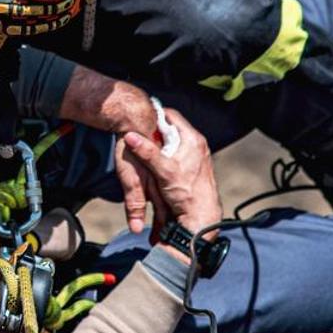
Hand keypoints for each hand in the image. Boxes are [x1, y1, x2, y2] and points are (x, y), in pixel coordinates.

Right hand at [119, 106, 222, 239]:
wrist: (202, 218)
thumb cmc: (187, 194)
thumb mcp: (164, 172)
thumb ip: (147, 152)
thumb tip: (131, 136)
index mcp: (192, 140)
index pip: (170, 115)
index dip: (153, 115)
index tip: (140, 118)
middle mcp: (197, 144)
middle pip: (171, 129)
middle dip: (155, 132)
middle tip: (140, 134)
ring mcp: (197, 155)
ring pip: (174, 142)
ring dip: (160, 145)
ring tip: (146, 148)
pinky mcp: (194, 166)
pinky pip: (177, 153)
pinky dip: (166, 156)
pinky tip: (157, 165)